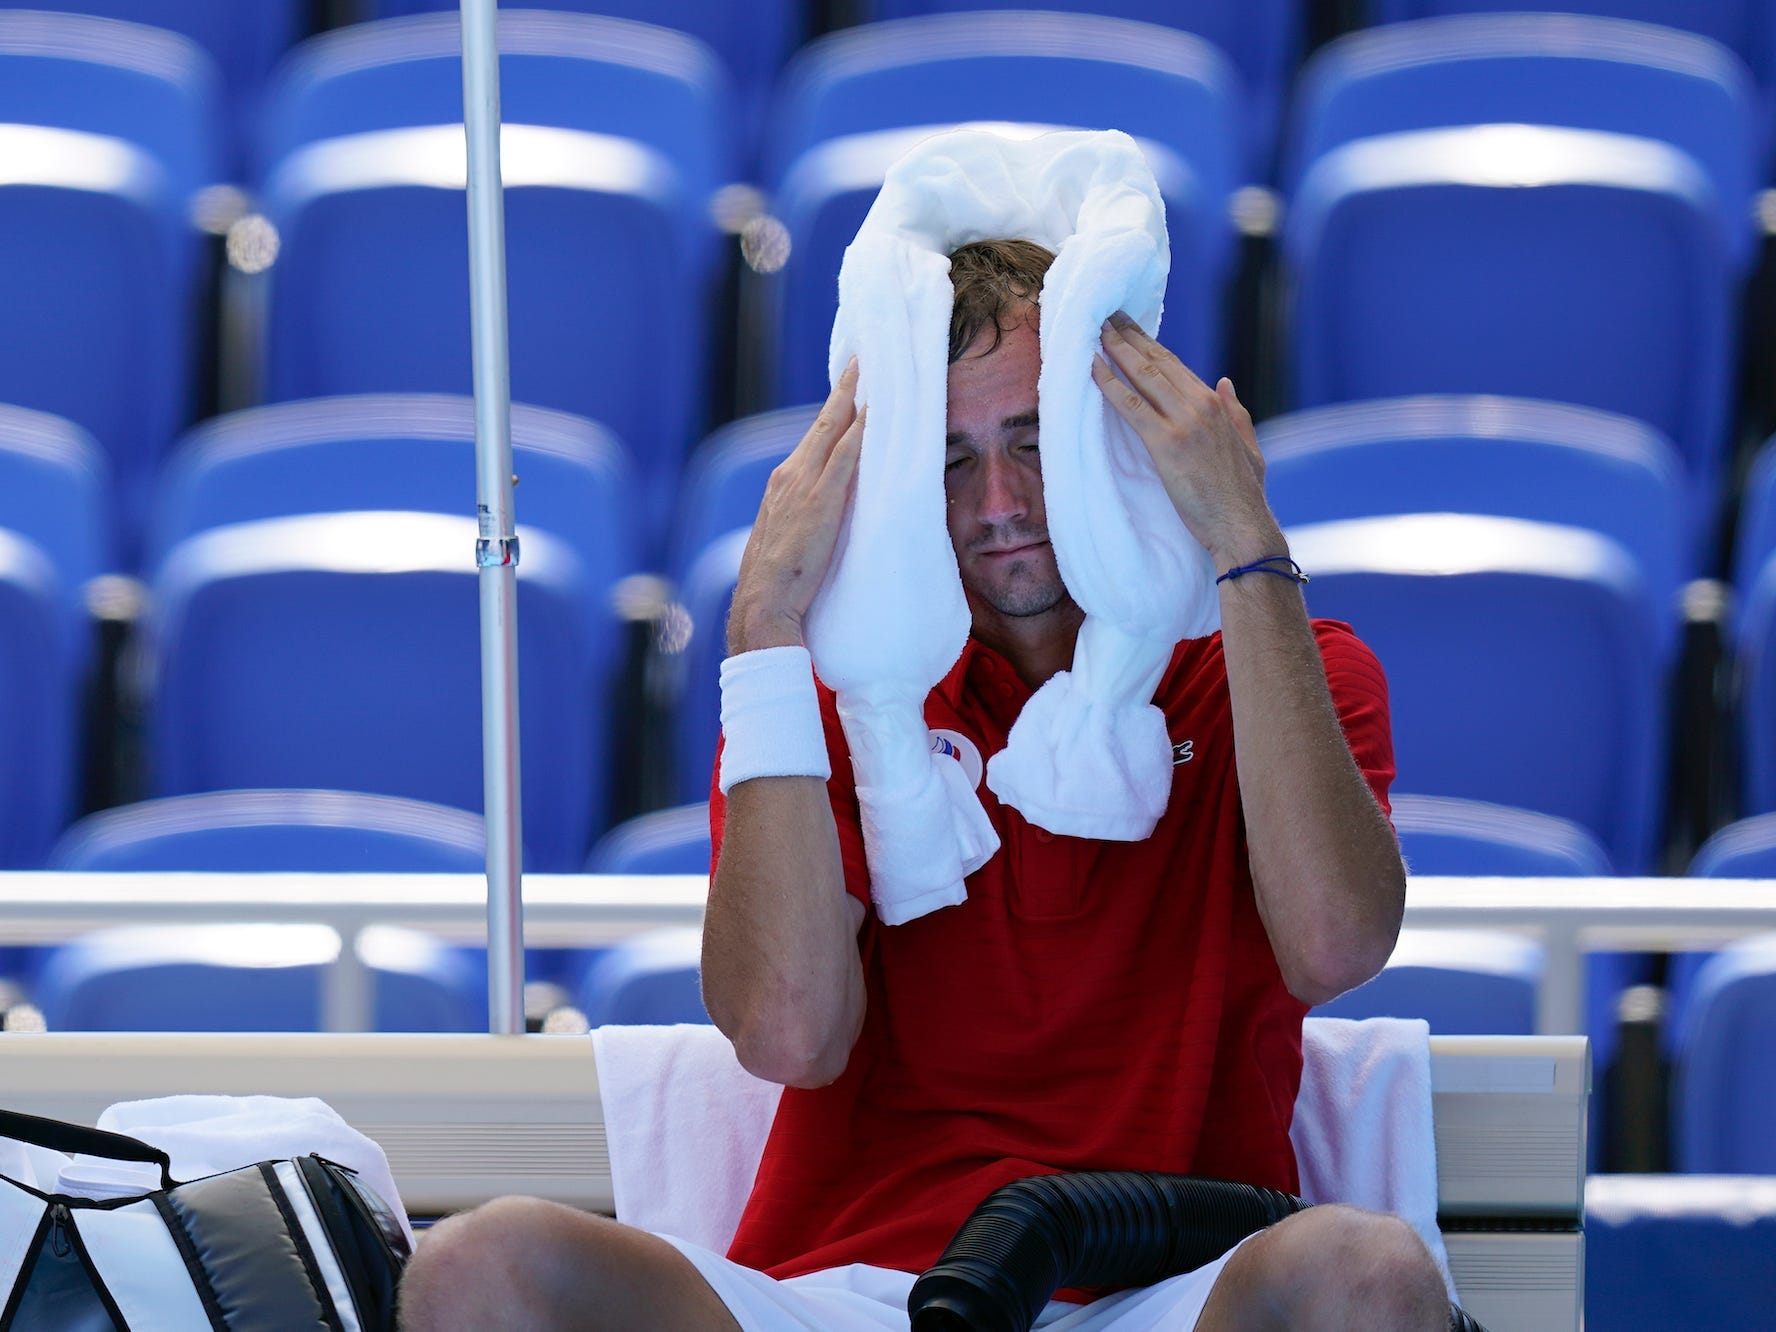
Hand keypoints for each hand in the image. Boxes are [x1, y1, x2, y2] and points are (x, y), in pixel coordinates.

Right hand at [727, 359, 865, 652]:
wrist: (764, 604)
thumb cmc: (781, 582)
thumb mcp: (794, 536)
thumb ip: (810, 513)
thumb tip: (835, 505)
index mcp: (784, 482)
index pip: (817, 435)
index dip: (835, 405)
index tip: (851, 378)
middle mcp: (791, 474)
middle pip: (825, 421)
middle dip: (845, 386)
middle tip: (865, 355)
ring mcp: (804, 484)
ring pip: (835, 429)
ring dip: (855, 397)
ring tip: (875, 369)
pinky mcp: (821, 500)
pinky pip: (845, 455)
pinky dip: (859, 429)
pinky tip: (874, 410)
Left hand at [1091, 313, 1282, 566]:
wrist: (1242, 527)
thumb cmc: (1243, 496)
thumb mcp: (1248, 446)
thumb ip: (1235, 412)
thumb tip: (1225, 382)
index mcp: (1215, 405)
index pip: (1175, 366)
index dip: (1150, 345)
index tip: (1131, 328)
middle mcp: (1200, 405)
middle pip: (1157, 362)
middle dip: (1130, 337)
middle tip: (1106, 316)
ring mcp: (1184, 422)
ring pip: (1143, 376)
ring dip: (1116, 350)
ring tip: (1095, 331)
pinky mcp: (1167, 444)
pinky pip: (1131, 406)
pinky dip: (1109, 384)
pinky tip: (1093, 368)